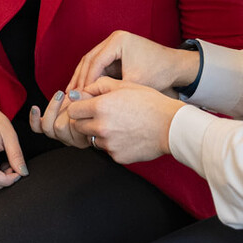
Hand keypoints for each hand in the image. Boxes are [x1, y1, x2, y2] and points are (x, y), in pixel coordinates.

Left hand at [28, 89, 92, 148]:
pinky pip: (37, 127)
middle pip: (60, 127)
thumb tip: (72, 94)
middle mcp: (70, 140)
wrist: (91, 106)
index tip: (82, 102)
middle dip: (65, 109)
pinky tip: (35, 108)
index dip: (78, 113)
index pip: (76, 128)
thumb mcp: (95, 100)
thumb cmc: (97, 104)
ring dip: (53, 108)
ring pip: (48, 127)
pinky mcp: (47, 127)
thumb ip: (87, 98)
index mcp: (84, 139)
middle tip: (72, 99)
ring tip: (60, 96)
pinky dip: (34, 118)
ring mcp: (57, 135)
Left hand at [67, 77, 186, 164]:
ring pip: (92, 139)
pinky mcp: (117, 156)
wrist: (170, 126)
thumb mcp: (124, 85)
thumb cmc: (150, 103)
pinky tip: (127, 135)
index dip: (79, 107)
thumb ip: (98, 86)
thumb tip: (80, 92)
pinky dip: (113, 144)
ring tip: (119, 125)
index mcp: (100, 107)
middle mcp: (101, 127)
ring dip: (99, 133)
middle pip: (78, 126)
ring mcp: (108, 144)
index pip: (72, 110)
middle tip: (103, 115)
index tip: (86, 106)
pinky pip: (107, 150)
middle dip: (85, 120)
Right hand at [68, 31, 199, 95]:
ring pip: (91, 63)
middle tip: (69, 96)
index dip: (85, 81)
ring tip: (72, 96)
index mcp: (118, 40)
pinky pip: (98, 66)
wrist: (176, 67)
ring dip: (82, 79)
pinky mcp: (115, 53)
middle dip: (79, 79)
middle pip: (89, 60)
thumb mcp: (135, 83)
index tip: (79, 97)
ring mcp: (113, 45)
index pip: (95, 61)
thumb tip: (87, 101)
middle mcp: (114, 39)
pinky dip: (91, 79)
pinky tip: (83, 92)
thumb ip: (111, 90)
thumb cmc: (159, 73)